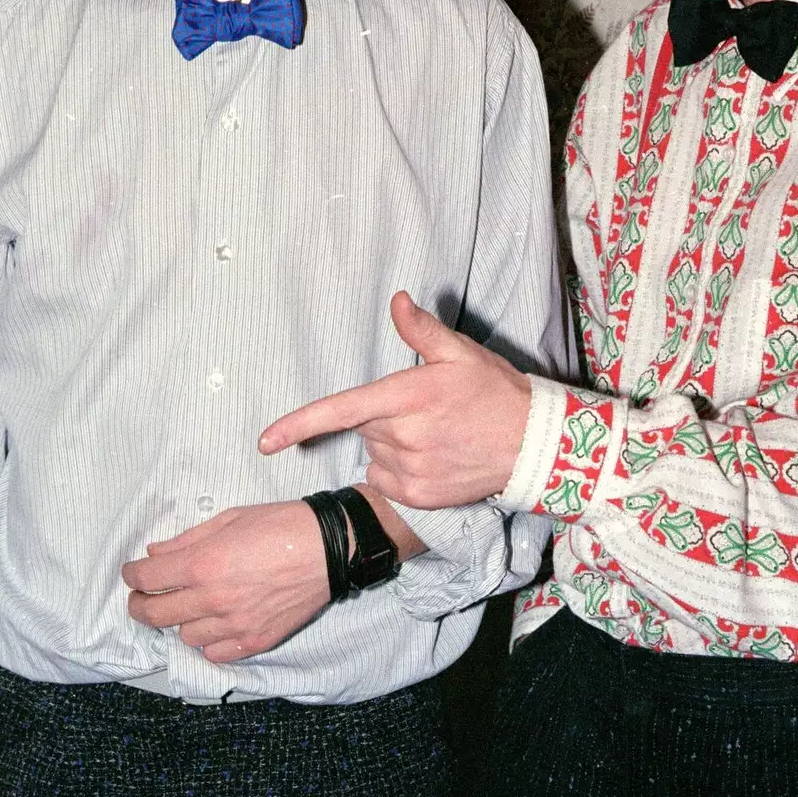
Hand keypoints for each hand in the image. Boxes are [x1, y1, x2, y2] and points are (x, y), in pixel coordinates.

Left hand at [121, 501, 330, 661]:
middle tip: (141, 597)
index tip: (132, 573)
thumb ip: (189, 539)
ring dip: (179, 621)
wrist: (330, 548)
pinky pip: (215, 653)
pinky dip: (208, 642)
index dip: (132, 575)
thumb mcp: (231, 518)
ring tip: (187, 607)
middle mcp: (213, 598)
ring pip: (184, 636)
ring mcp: (234, 624)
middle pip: (155, 613)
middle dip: (139, 604)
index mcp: (204, 563)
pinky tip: (213, 625)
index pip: (147, 578)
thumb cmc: (282, 525)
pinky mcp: (255, 640)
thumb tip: (156, 554)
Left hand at [259, 292, 531, 505]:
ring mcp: (410, 471)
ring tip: (435, 433)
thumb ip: (421, 330)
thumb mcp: (460, 353)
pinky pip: (386, 479)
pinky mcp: (417, 496)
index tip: (265, 441)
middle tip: (423, 408)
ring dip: (391, 442)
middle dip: (382, 414)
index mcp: (407, 396)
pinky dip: (398, 468)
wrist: (532, 446)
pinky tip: (432, 456)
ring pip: (375, 451)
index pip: (341, 410)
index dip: (299, 424)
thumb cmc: (494, 392)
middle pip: (363, 425)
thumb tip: (396, 300)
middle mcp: (404, 436)